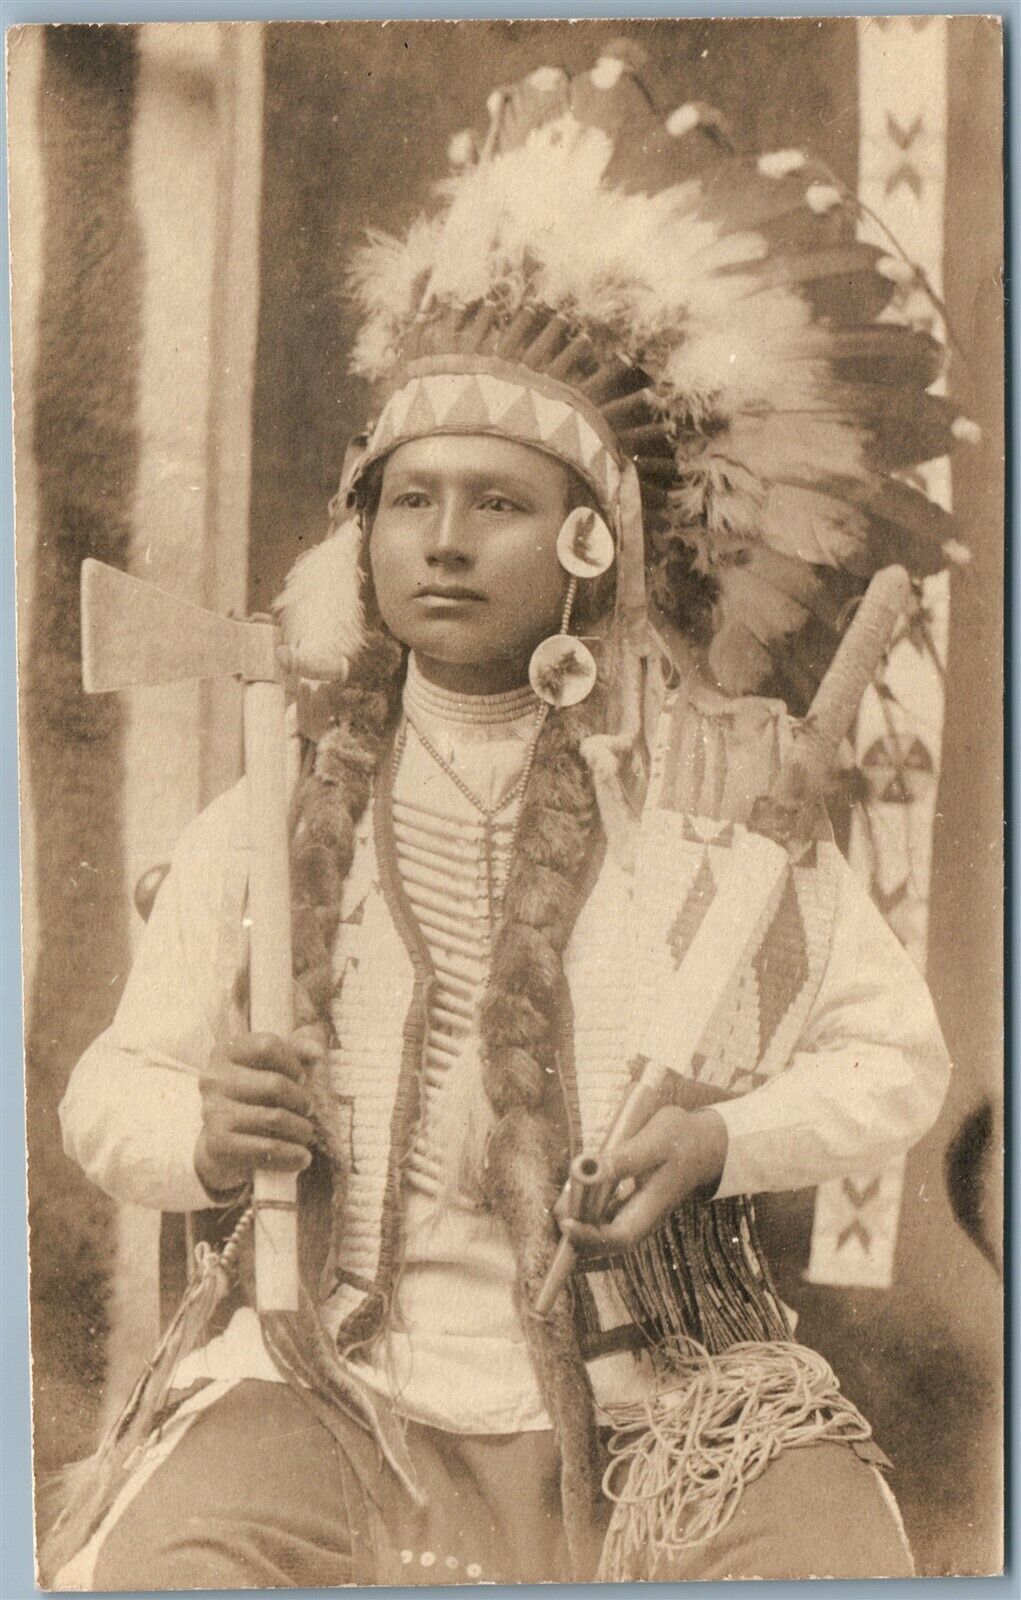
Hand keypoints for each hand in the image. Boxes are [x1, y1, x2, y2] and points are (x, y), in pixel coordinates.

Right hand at [194, 1031, 318, 1197]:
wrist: (225, 1138)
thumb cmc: (258, 1093)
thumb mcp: (277, 1065)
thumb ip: (300, 1049)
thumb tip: (316, 1052)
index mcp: (227, 1051)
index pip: (268, 1046)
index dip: (293, 1064)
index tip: (301, 1078)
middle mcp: (214, 1078)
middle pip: (274, 1084)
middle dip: (301, 1100)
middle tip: (308, 1110)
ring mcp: (212, 1112)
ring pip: (273, 1118)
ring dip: (300, 1129)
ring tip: (306, 1133)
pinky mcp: (217, 1144)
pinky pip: (265, 1150)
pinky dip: (290, 1155)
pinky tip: (301, 1157)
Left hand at [558, 1106, 727, 1256]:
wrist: (703, 1141)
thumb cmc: (681, 1138)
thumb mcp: (656, 1140)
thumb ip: (625, 1158)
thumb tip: (592, 1170)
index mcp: (653, 1207)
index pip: (620, 1237)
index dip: (590, 1237)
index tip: (566, 1222)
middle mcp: (643, 1216)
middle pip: (606, 1240)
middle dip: (578, 1230)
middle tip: (559, 1208)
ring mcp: (636, 1211)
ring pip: (602, 1228)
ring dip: (579, 1218)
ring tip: (565, 1199)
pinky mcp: (630, 1202)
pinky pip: (603, 1215)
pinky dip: (586, 1207)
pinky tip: (576, 1190)